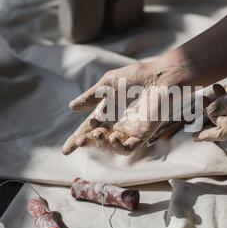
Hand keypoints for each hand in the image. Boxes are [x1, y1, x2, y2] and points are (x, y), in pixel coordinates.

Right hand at [62, 61, 184, 155]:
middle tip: (78, 141)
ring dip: (101, 143)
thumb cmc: (136, 77)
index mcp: (108, 113)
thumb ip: (92, 96)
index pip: (89, 129)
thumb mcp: (108, 84)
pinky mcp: (143, 134)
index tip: (66, 150)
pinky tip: (114, 137)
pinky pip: (129, 148)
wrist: (159, 77)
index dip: (78, 139)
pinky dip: (119, 146)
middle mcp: (118, 124)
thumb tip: (72, 107)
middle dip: (86, 142)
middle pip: (98, 140)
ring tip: (98, 134)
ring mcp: (131, 130)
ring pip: (111, 146)